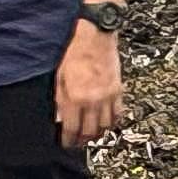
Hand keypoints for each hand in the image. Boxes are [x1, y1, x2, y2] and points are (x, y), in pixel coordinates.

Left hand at [58, 24, 124, 145]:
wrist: (95, 36)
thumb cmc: (75, 51)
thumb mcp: (59, 77)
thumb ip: (60, 100)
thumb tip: (59, 118)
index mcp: (75, 97)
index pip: (71, 129)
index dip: (68, 140)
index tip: (65, 143)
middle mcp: (93, 100)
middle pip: (90, 132)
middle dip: (82, 141)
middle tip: (77, 143)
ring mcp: (107, 97)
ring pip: (105, 127)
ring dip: (98, 134)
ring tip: (91, 135)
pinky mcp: (118, 91)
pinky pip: (118, 114)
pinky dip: (112, 122)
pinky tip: (106, 123)